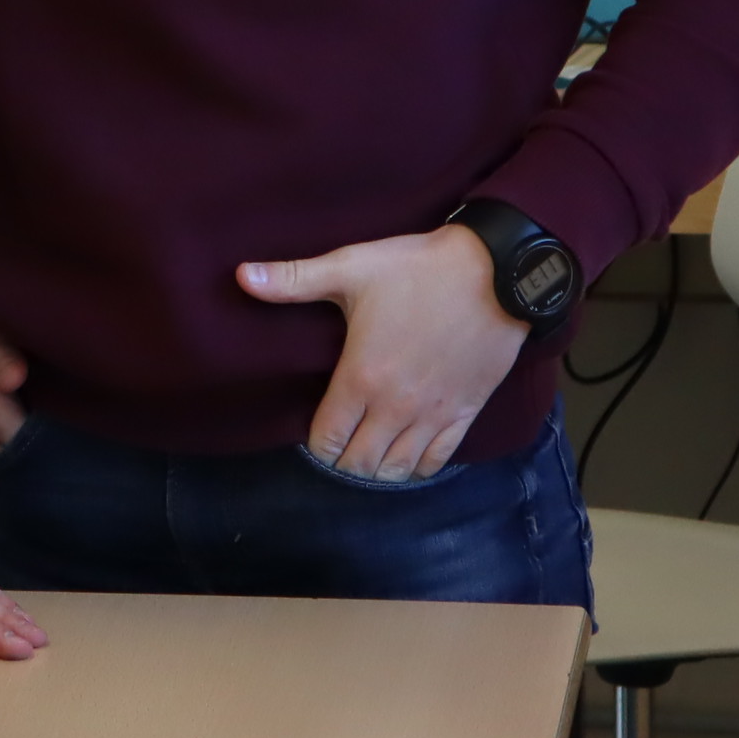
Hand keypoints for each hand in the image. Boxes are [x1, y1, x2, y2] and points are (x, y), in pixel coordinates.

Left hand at [238, 225, 531, 482]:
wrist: (497, 271)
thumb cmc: (419, 268)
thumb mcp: (351, 266)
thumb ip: (294, 280)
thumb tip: (241, 277)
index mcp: (362, 377)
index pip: (326, 441)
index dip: (316, 443)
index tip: (317, 428)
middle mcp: (396, 406)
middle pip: (358, 464)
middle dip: (343, 458)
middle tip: (342, 438)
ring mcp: (433, 414)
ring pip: (396, 470)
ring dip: (378, 466)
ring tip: (371, 446)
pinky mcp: (466, 413)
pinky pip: (437, 461)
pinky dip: (418, 464)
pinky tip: (408, 449)